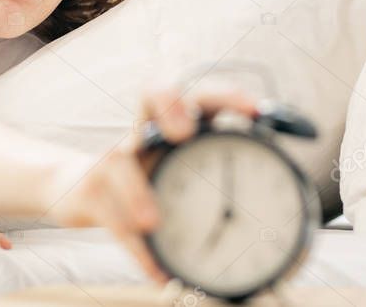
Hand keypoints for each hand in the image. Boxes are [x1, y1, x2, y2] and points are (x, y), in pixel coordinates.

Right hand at [41, 78, 259, 285]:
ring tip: (151, 221)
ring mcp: (113, 160)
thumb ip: (217, 172)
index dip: (224, 95)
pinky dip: (137, 251)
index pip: (198, 95)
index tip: (254, 110)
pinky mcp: (91, 194)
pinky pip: (114, 222)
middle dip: (171, 106)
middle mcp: (143, 134)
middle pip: (153, 94)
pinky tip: (157, 271)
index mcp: (172, 126)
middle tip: (184, 134)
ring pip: (120, 162)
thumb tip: (288, 201)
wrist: (77, 189)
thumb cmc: (143, 180)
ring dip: (137, 191)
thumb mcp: (177, 169)